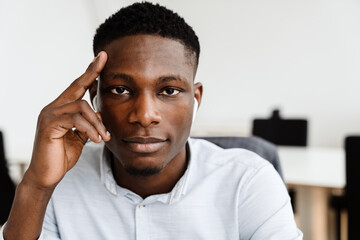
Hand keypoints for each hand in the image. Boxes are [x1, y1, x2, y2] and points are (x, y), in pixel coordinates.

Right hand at [24, 51, 109, 188]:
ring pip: (81, 106)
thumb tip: (100, 113)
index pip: (77, 87)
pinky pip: (76, 120)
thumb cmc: (62, 155)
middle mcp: (53, 107)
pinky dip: (90, 129)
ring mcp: (49, 115)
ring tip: (104, 137)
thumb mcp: (80, 137)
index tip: (101, 58)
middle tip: (104, 59)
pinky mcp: (49, 125)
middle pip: (76, 85)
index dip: (89, 72)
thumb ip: (87, 124)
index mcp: (61, 108)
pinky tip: (97, 139)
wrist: (47, 175)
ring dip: (97, 122)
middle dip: (91, 72)